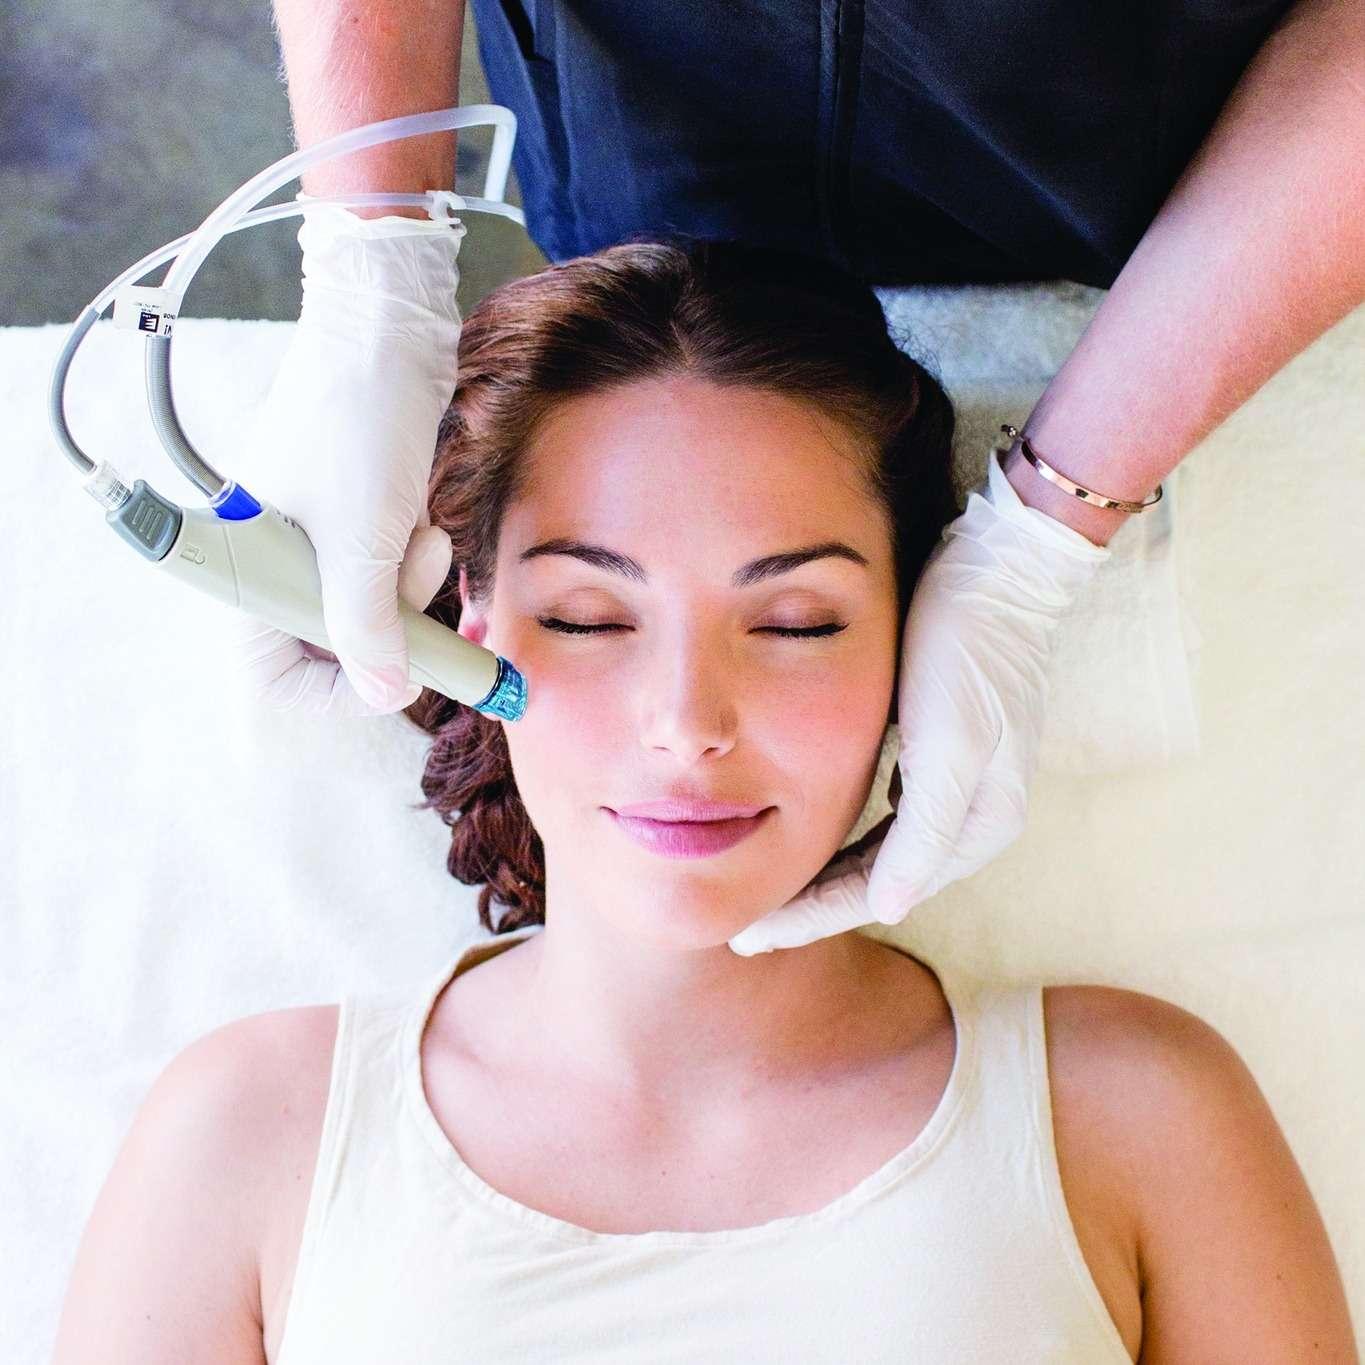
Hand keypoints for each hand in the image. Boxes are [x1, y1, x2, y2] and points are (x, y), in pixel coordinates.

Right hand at [235, 199, 466, 713]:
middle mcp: (272, 561)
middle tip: (422, 601)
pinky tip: (421, 521)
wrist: (387, 333)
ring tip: (421, 537)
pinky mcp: (353, 516)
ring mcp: (312, 538)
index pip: (272, 676)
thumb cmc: (360, 425)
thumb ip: (370, 629)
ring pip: (370, 607)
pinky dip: (410, 558)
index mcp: (245, 571)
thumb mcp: (364, 541)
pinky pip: (386, 569)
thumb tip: (387, 695)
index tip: (393, 676)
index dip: (333, 692)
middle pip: (332, 645)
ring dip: (408, 587)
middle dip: (390, 626)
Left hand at [728, 448, 1111, 953]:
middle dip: (809, 906)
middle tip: (742, 932)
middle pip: (874, 881)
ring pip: (871, 852)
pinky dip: (832, 832)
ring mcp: (952, 785)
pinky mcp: (932, 753)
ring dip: (818, 874)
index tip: (751, 938)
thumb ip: (926, 829)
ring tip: (760, 894)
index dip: (814, 917)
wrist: (998, 568)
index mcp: (979, 825)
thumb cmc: (968, 648)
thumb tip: (890, 908)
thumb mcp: (951, 739)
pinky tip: (790, 833)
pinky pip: (874, 815)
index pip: (881, 892)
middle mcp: (969, 816)